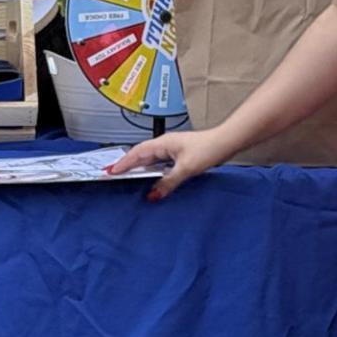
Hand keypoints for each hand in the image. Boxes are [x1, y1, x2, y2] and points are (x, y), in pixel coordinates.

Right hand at [107, 127, 233, 200]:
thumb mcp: (185, 169)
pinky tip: (152, 178)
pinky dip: (152, 170)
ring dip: (140, 168)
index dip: (123, 163)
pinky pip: (160, 162)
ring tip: (128, 177)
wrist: (225, 142)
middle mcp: (165, 144)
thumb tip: (153, 194)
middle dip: (127, 165)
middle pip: (141, 155)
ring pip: (150, 159)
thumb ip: (168, 182)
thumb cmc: (208, 148)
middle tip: (114, 174)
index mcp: (162, 143)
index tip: (111, 172)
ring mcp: (172, 149)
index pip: (137, 153)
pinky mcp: (179, 154)